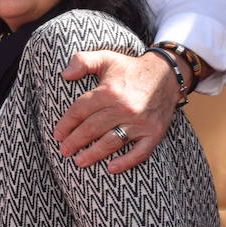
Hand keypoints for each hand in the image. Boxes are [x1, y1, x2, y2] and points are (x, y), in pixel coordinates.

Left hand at [53, 50, 176, 172]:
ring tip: (79, 161)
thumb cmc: (130, 68)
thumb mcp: (105, 57)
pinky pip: (140, 152)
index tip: (57, 134)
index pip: (81, 110)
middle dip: (75, 141)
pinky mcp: (155, 132)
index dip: (66, 123)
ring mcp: (141, 122)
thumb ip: (82, 61)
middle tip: (64, 151)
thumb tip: (64, 75)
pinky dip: (126, 162)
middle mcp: (125, 107)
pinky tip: (111, 169)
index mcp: (109, 91)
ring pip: (112, 142)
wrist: (168, 74)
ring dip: (94, 154)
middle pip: (93, 128)